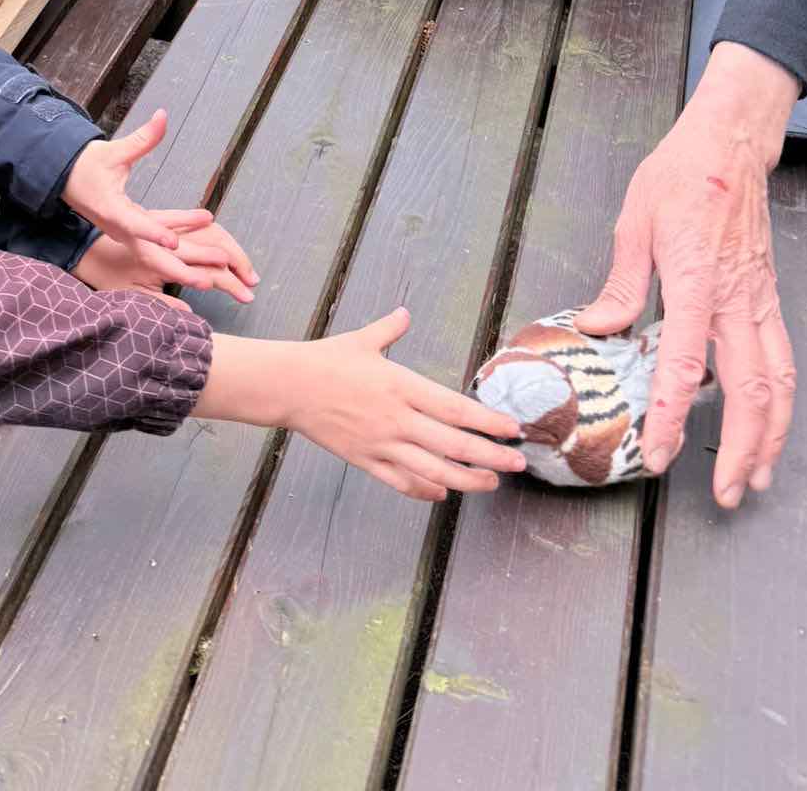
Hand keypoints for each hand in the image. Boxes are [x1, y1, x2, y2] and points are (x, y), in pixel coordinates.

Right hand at [62, 110, 258, 303]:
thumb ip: (142, 139)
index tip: (174, 241)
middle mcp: (120, 229)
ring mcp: (125, 236)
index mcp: (113, 210)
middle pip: (150, 255)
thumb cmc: (88, 165)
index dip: (154, 233)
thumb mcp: (114, 151)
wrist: (66, 179)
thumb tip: (163, 116)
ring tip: (213, 280)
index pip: (136, 224)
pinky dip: (177, 260)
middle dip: (181, 268)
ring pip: (155, 260)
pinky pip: (156, 252)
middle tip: (210, 278)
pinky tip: (201, 265)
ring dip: (184, 269)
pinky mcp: (131, 235)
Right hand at [195, 310, 525, 500]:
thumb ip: (389, 329)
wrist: (288, 386)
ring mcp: (381, 443)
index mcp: (400, 384)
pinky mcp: (365, 460)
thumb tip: (405, 313)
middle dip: (490, 456)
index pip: (454, 408)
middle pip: (453, 444)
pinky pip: (402, 482)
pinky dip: (426, 490)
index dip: (487, 421)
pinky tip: (443, 492)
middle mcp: (396, 418)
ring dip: (467, 480)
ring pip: (434, 471)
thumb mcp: (361, 339)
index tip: (512, 429)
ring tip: (491, 483)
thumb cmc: (326, 359)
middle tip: (518, 464)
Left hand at [577, 43, 796, 506]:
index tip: (659, 454)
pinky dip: (779, 405)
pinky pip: (782, 362)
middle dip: (739, 449)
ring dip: (768, 438)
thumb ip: (620, 282)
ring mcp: (759, 301)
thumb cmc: (681, 176)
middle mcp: (735, 299)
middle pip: (750, 390)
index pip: (683, 363)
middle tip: (724, 492)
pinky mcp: (768, 299)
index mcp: (695, 280)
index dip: (671, 415)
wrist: (730, 144)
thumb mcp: (635, 220)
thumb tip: (597, 328)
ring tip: (753, 479)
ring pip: (778, 384)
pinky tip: (767, 429)